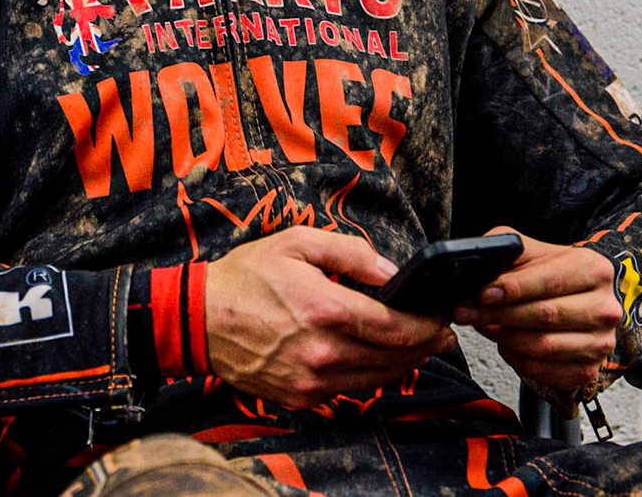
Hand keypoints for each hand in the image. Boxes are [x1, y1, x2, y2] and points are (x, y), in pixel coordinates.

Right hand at [205, 227, 455, 409]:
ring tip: (416, 346)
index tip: (443, 317)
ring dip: (403, 364)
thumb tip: (392, 271)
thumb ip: (351, 253)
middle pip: (395, 358)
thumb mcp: (297, 243)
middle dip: (425, 345)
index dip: (429, 325)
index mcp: (325, 310)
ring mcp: (311, 380)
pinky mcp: (301, 397)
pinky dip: (370, 376)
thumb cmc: (245, 277)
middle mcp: (322, 352)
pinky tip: (376, 359)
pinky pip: (350, 390)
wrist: (198, 319)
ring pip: (377, 379)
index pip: (397, 327)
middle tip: (440, 333)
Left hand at [452, 226, 620, 392]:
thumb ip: (508, 251)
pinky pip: (545, 371)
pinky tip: (505, 345)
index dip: (513, 289)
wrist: (580, 297)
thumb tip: (481, 269)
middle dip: (499, 315)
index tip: (483, 294)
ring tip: (484, 325)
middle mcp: (605, 307)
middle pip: (546, 315)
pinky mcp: (589, 369)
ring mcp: (601, 342)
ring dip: (505, 338)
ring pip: (544, 346)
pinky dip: (518, 360)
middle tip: (468, 313)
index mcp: (593, 269)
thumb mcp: (532, 251)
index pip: (550, 281)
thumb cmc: (552, 273)